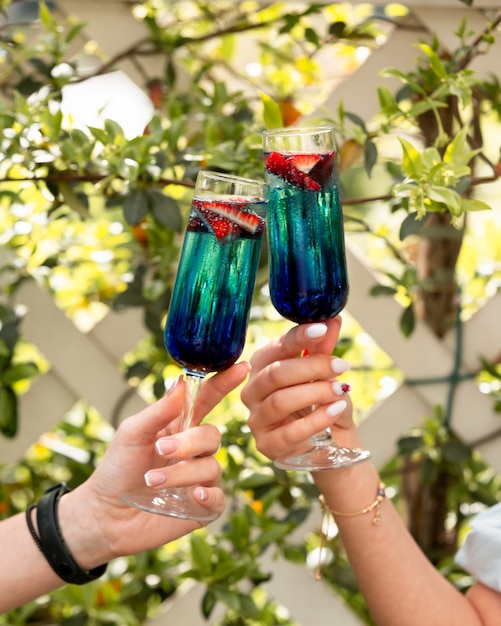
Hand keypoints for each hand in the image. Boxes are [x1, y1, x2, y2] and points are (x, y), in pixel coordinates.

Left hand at [62, 361, 249, 565]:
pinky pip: (218, 497)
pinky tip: (192, 495)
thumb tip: (181, 381)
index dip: (224, 383)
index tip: (241, 368)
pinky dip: (207, 495)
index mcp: (180, 427)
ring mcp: (200, 479)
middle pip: (212, 436)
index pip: (208, 400)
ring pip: (211, 467)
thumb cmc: (117, 469)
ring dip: (181, 473)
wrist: (104, 514)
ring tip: (152, 481)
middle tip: (161, 450)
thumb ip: (159, 411)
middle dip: (189, 442)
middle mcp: (195, 451)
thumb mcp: (132, 433)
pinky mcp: (202, 507)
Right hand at [242, 317, 359, 460]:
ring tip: (341, 389)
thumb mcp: (324, 374)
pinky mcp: (267, 444)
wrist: (328, 445)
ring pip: (281, 400)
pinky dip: (318, 418)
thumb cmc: (320, 403)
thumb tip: (332, 319)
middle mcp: (252, 390)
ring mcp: (256, 419)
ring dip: (316, 392)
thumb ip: (323, 349)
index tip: (323, 329)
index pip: (276, 347)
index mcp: (261, 366)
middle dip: (312, 366)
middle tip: (342, 364)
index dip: (298, 337)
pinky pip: (290, 431)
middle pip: (276, 373)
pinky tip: (337, 409)